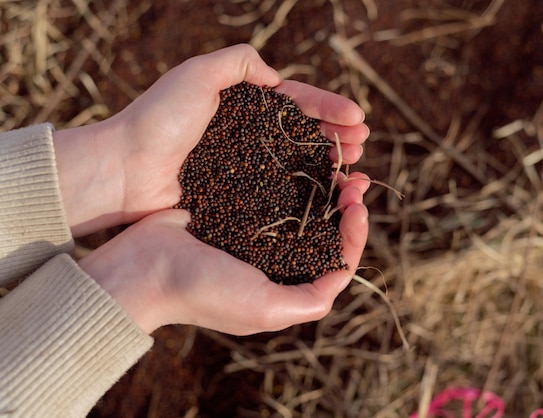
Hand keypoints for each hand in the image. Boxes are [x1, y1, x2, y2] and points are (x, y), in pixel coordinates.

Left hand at [53, 44, 368, 236]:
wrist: (124, 170)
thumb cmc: (159, 120)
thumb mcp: (198, 74)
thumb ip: (239, 62)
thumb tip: (277, 78)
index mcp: (243, 105)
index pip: (296, 102)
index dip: (329, 108)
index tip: (357, 117)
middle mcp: (248, 136)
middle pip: (303, 133)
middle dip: (336, 136)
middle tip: (362, 143)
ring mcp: (245, 168)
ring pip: (297, 164)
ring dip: (329, 165)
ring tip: (355, 168)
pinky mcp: (239, 197)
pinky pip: (280, 192)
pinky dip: (306, 193)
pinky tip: (328, 195)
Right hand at [78, 172, 369, 334]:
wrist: (141, 269)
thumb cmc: (203, 290)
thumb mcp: (265, 308)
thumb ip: (310, 300)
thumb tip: (345, 275)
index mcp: (284, 286)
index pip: (336, 261)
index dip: (354, 234)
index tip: (359, 205)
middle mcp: (272, 262)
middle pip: (323, 232)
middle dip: (343, 206)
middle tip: (355, 179)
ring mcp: (251, 235)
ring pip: (301, 209)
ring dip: (323, 187)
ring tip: (337, 164)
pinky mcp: (232, 212)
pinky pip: (272, 192)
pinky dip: (291, 177)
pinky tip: (300, 158)